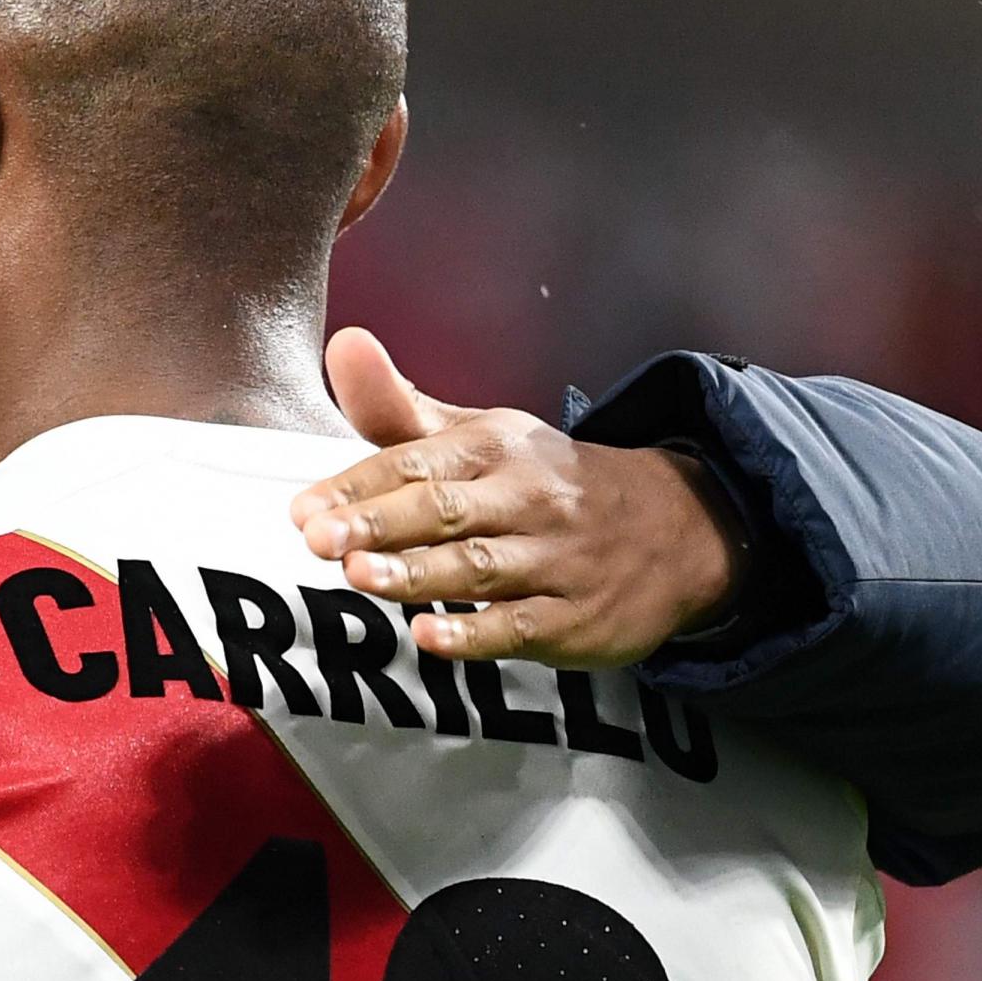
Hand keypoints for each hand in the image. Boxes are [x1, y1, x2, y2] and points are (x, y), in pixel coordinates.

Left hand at [292, 327, 747, 668]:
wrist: (678, 526)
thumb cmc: (545, 482)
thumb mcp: (481, 436)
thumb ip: (400, 409)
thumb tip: (343, 346)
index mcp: (495, 447)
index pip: (416, 463)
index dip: (356, 486)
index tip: (304, 510)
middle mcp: (526, 496)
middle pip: (445, 509)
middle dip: (379, 524)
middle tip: (319, 540)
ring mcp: (555, 558)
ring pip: (479, 565)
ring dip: (417, 572)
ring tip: (360, 577)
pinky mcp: (575, 616)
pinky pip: (520, 625)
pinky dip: (474, 632)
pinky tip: (429, 635)